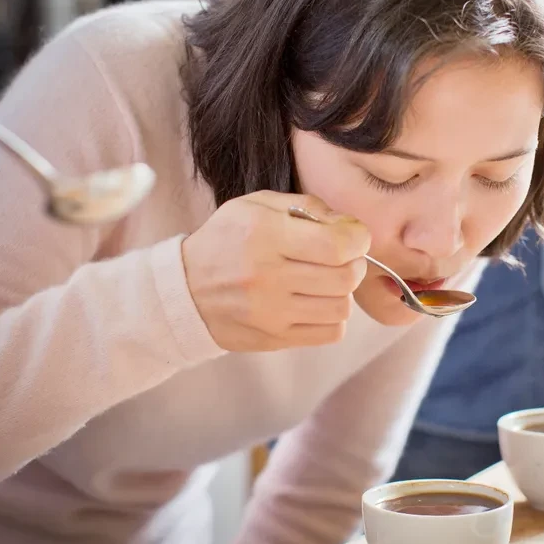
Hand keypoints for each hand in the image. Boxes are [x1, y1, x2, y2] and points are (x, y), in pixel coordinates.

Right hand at [181, 191, 369, 351]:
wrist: (185, 290)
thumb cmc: (227, 240)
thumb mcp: (256, 205)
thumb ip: (306, 206)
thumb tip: (348, 226)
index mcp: (265, 235)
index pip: (337, 245)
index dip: (358, 239)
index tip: (352, 236)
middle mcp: (267, 277)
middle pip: (345, 277)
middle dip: (354, 263)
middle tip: (341, 257)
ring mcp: (271, 313)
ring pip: (341, 307)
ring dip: (341, 291)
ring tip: (325, 280)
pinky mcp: (274, 339)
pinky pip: (330, 332)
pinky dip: (332, 317)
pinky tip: (315, 302)